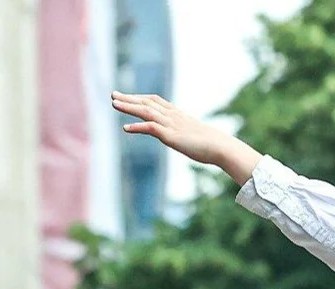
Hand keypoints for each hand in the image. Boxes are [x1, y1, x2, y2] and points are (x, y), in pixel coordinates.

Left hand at [112, 92, 262, 183]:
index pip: (156, 101)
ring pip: (145, 111)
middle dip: (129, 98)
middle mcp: (172, 116)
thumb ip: (188, 134)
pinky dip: (137, 127)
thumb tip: (188, 139)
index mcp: (178, 115)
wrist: (221, 147)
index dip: (141, 98)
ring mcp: (171, 125)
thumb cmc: (213, 145)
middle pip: (147, 103)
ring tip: (114, 104)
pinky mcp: (170, 136)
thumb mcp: (196, 137)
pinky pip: (150, 128)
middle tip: (113, 95)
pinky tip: (125, 128)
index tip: (129, 96)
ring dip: (128, 107)